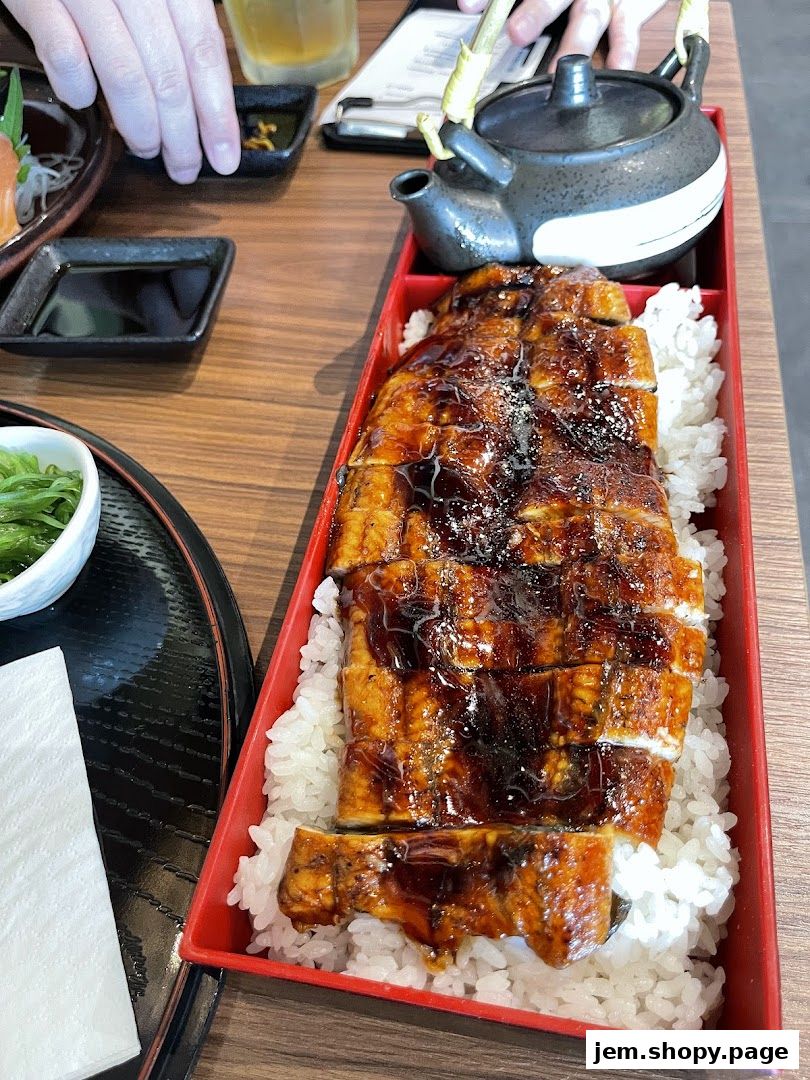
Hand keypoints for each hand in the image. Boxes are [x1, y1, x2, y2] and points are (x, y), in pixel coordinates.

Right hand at [3, 0, 239, 182]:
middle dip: (181, 135)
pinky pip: (65, 57)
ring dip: (140, 126)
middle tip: (184, 168)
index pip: (203, 50)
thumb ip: (176, 28)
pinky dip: (79, 90)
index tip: (224, 158)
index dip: (217, 112)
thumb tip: (205, 102)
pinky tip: (85, 101)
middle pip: (168, 73)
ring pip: (125, 74)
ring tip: (146, 149)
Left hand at [458, 0, 667, 70]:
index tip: (467, 6)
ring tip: (559, 70)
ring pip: (589, 18)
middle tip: (517, 33)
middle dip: (537, 13)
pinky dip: (622, 54)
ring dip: (574, 44)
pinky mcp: (632, 9)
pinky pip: (627, 34)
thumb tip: (468, 7)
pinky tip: (615, 71)